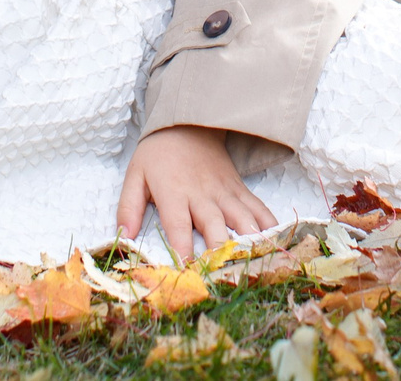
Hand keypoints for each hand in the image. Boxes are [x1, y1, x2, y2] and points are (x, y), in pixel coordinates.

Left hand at [117, 125, 276, 261]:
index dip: (183, 250)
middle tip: (224, 277)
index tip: (187, 273)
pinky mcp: (240, 189)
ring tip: (255, 265)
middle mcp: (202, 195)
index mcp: (174, 193)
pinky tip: (276, 244)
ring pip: (242, 219)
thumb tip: (124, 237)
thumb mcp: (135, 175)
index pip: (178, 226)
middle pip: (215, 227)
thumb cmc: (159, 154)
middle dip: (220, 253)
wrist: (189, 122)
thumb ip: (128, 207)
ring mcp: (225, 192)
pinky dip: (269, 227)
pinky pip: (259, 209)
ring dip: (249, 243)